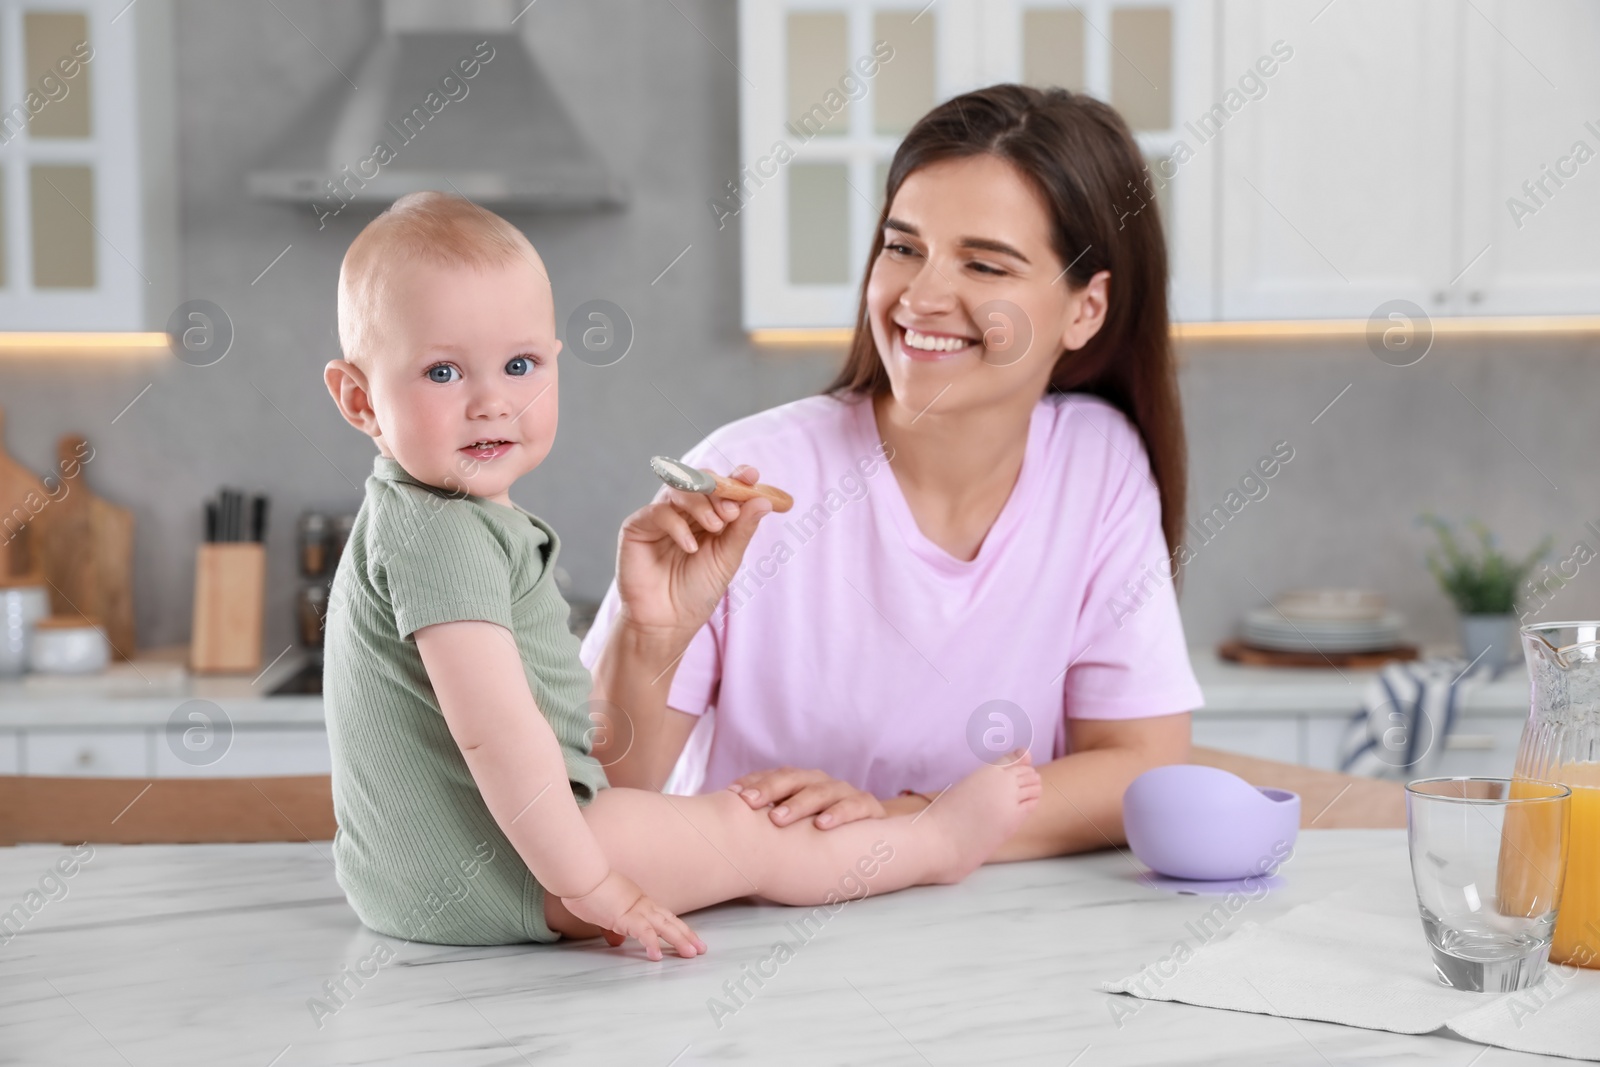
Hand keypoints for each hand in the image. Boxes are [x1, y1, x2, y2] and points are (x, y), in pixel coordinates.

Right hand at [559, 870, 705, 960]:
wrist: (582, 876)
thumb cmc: (588, 890)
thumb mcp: (604, 912)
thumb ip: (613, 927)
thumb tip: (616, 941)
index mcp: (639, 902)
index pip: (664, 916)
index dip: (678, 927)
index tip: (690, 937)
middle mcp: (642, 905)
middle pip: (671, 921)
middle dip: (687, 935)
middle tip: (701, 948)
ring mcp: (636, 910)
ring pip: (664, 926)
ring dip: (680, 940)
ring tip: (691, 954)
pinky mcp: (625, 917)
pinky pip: (643, 933)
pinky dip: (652, 944)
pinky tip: (658, 956)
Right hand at [614, 464, 773, 636]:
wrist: (668, 622)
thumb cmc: (697, 592)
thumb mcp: (727, 559)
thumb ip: (742, 529)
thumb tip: (763, 501)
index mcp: (708, 515)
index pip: (722, 487)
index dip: (736, 477)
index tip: (751, 475)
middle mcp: (683, 511)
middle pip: (701, 481)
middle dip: (719, 490)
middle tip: (732, 510)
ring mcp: (660, 517)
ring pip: (679, 489)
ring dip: (701, 503)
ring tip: (716, 526)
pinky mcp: (637, 527)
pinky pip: (658, 511)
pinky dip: (677, 525)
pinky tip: (691, 547)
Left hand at [727, 767, 890, 828]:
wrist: (871, 834)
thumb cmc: (820, 830)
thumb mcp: (794, 824)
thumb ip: (767, 820)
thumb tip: (725, 823)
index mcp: (799, 782)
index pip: (772, 776)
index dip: (752, 783)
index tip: (731, 795)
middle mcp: (819, 782)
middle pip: (792, 778)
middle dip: (769, 790)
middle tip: (748, 804)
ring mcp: (844, 792)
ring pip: (820, 791)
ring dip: (799, 803)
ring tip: (779, 818)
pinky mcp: (867, 806)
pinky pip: (854, 806)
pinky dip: (839, 814)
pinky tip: (823, 826)